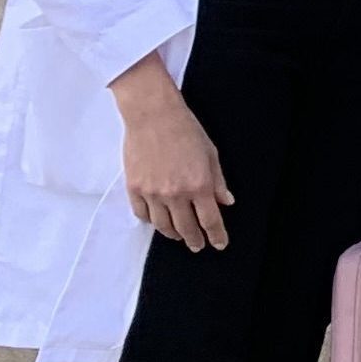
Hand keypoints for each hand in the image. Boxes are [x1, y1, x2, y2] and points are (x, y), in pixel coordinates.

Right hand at [110, 63, 229, 249]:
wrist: (153, 116)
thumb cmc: (186, 131)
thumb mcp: (211, 155)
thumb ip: (218, 182)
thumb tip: (226, 202)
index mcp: (199, 186)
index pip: (210, 220)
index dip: (216, 235)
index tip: (219, 244)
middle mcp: (175, 194)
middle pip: (186, 228)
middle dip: (194, 239)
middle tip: (198, 245)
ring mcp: (152, 192)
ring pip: (162, 225)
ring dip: (173, 234)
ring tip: (179, 236)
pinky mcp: (134, 188)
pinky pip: (142, 213)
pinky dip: (151, 221)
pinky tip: (157, 221)